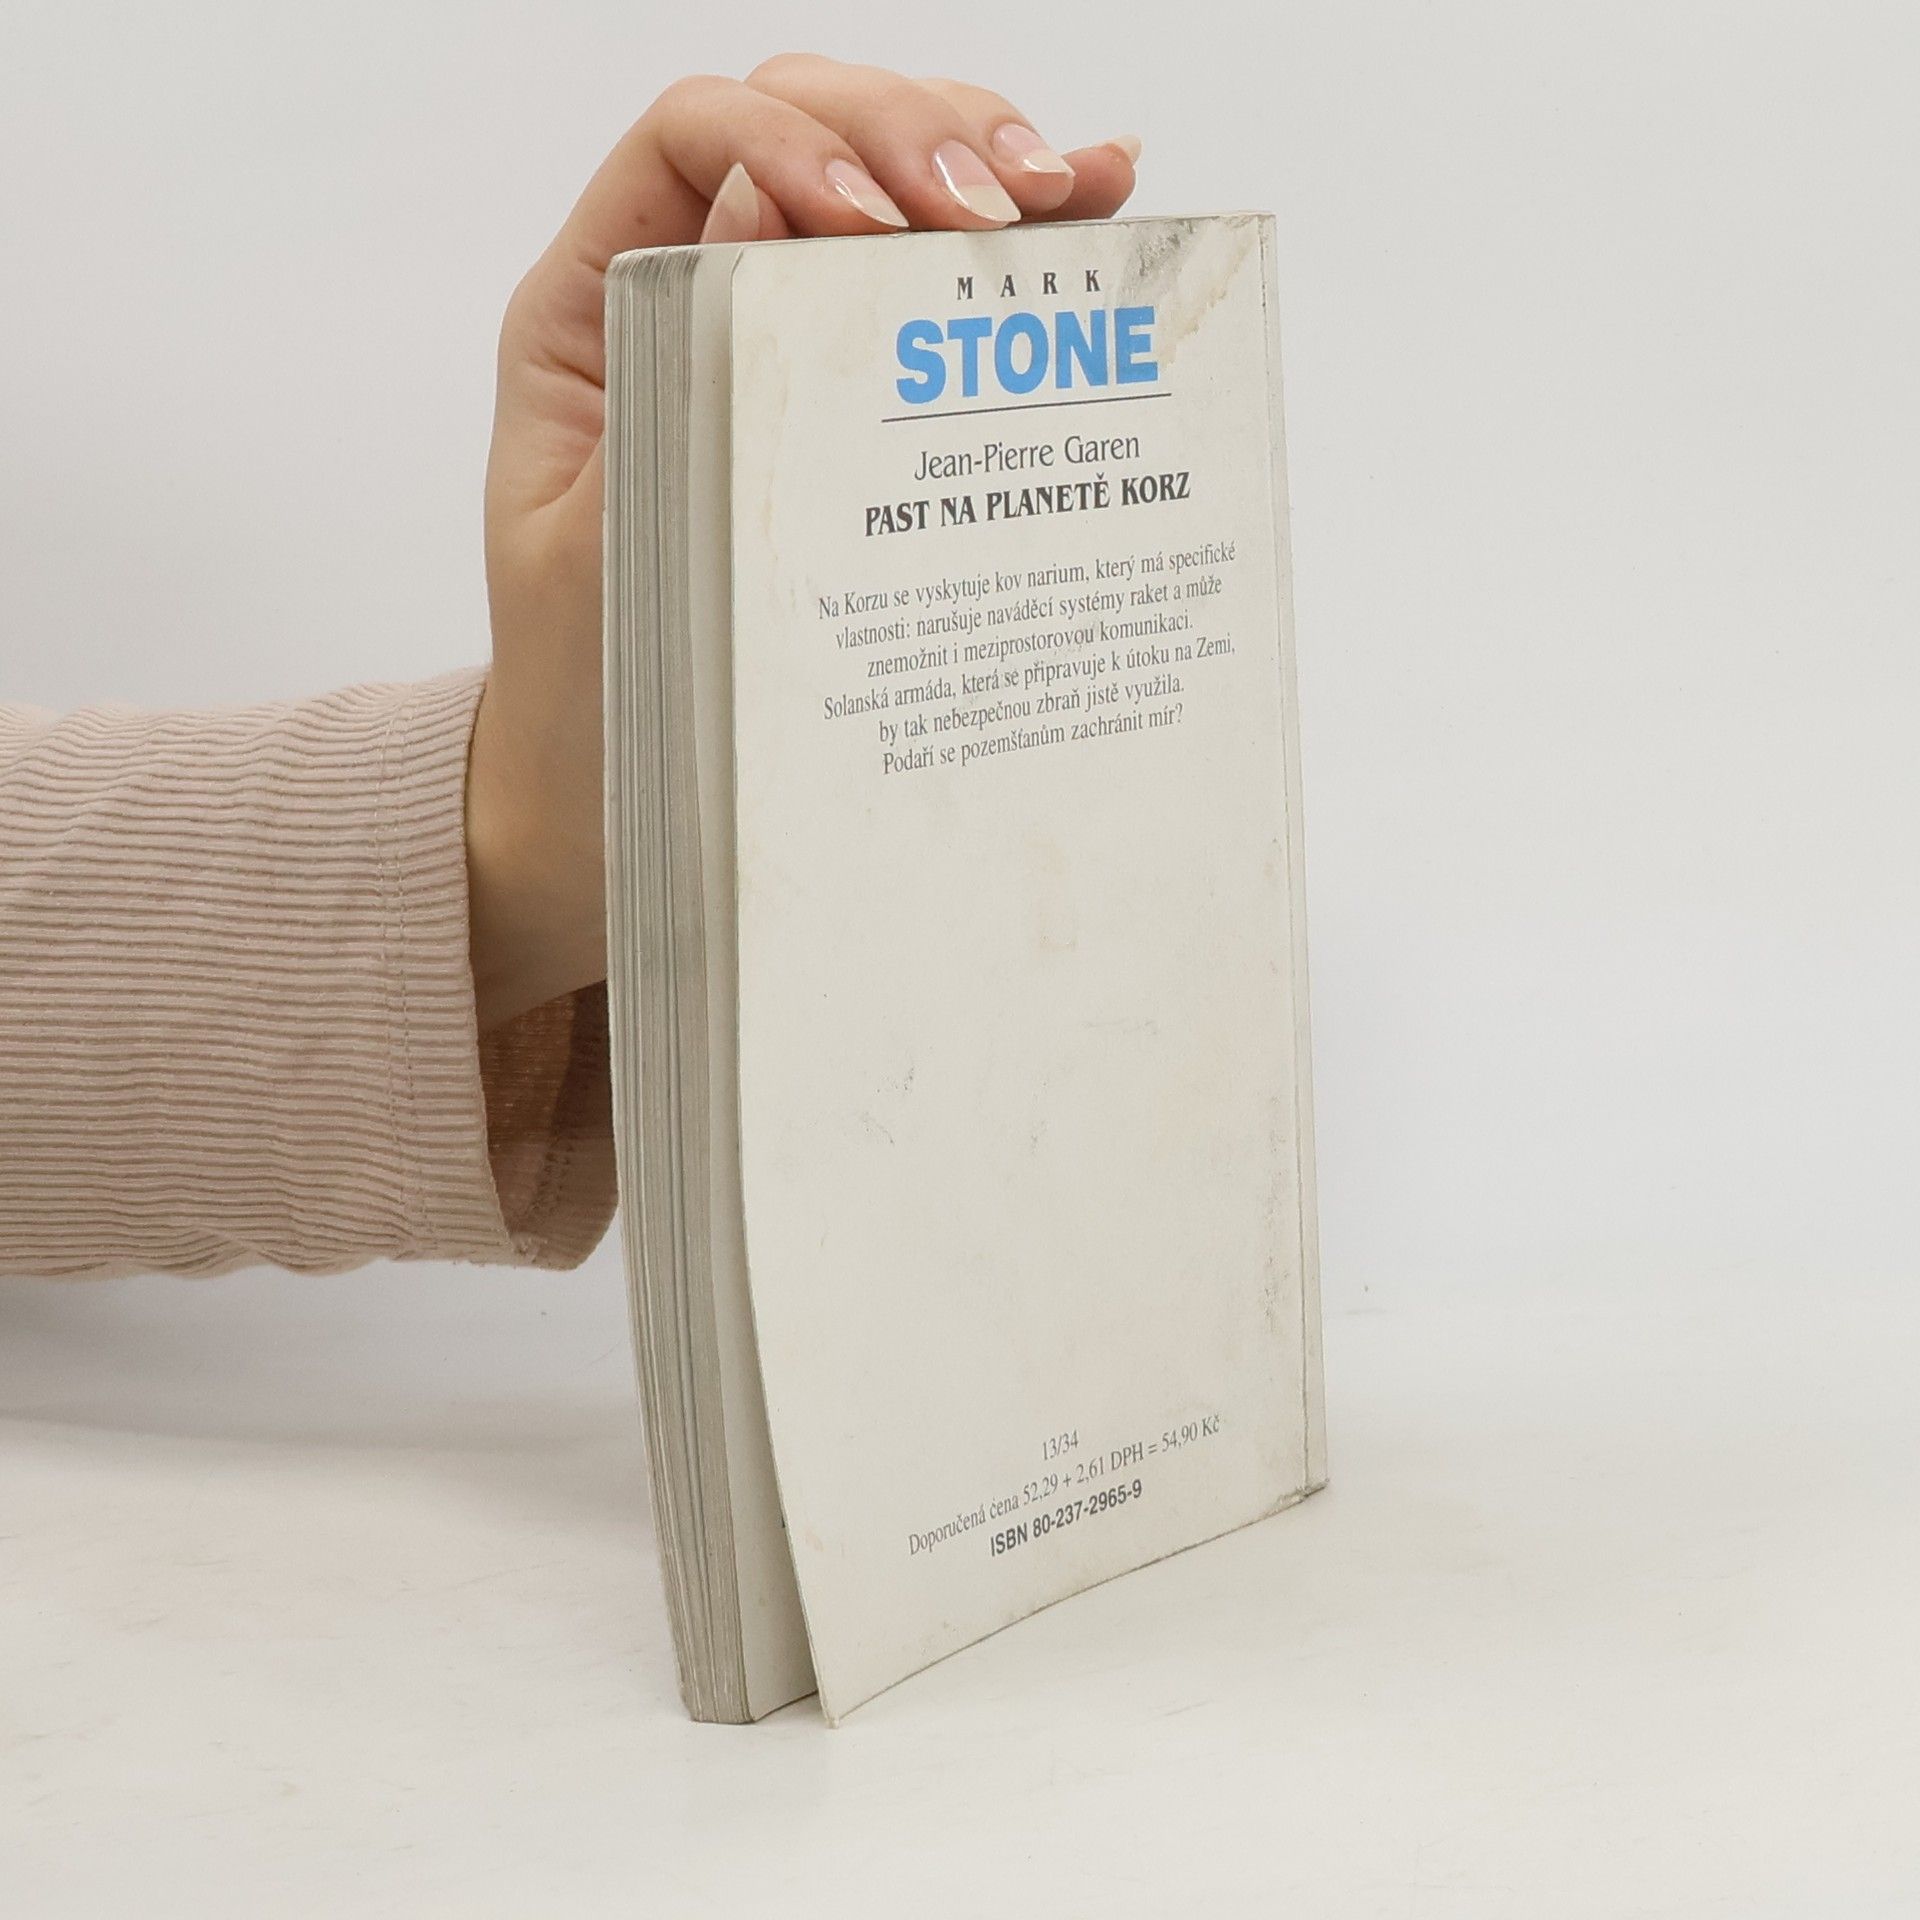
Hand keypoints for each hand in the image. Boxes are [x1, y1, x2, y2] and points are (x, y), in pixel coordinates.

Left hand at [467, 56, 1139, 1026]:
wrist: (610, 788)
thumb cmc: (590, 686)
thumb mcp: (602, 545)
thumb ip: (669, 389)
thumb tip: (768, 223)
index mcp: (598, 311)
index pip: (696, 139)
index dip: (795, 139)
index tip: (871, 218)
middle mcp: (690, 295)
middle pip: (811, 127)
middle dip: (916, 136)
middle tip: (1005, 208)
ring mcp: (783, 336)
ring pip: (887, 181)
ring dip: (983, 162)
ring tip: (1072, 194)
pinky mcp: (860, 398)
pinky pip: (934, 286)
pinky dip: (1019, 243)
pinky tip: (1098, 207)